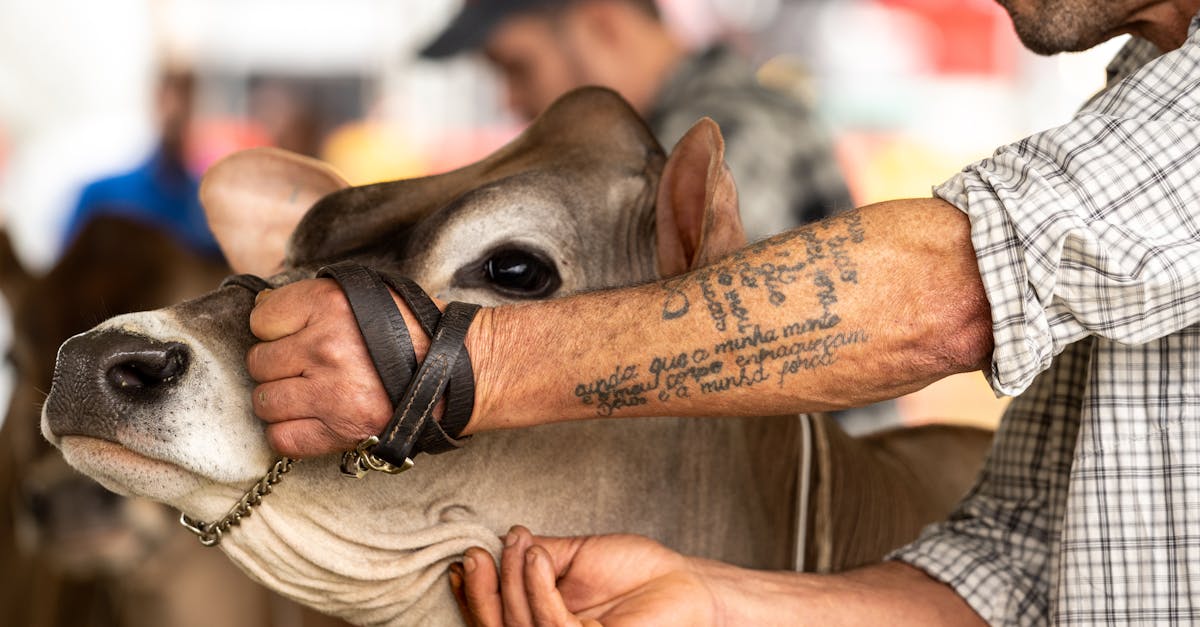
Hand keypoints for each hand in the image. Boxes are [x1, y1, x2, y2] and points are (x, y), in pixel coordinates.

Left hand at [246, 278, 429, 457]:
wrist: (457, 371)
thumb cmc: (411, 330)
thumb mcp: (364, 295)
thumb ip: (314, 299)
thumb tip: (263, 305)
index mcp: (329, 304)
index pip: (261, 318)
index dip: (275, 328)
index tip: (292, 334)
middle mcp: (325, 346)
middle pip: (258, 361)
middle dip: (277, 365)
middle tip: (303, 367)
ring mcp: (330, 391)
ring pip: (264, 400)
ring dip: (280, 400)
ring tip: (306, 394)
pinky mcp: (340, 429)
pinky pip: (282, 438)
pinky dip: (288, 433)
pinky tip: (308, 420)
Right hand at [454, 526, 716, 626]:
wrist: (680, 580)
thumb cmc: (633, 571)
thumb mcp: (573, 558)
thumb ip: (536, 556)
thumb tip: (499, 542)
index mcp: (544, 624)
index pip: (498, 620)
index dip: (475, 596)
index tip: (467, 558)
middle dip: (484, 592)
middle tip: (477, 552)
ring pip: (520, 626)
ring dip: (512, 580)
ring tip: (521, 544)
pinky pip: (552, 623)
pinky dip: (538, 587)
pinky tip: (537, 557)